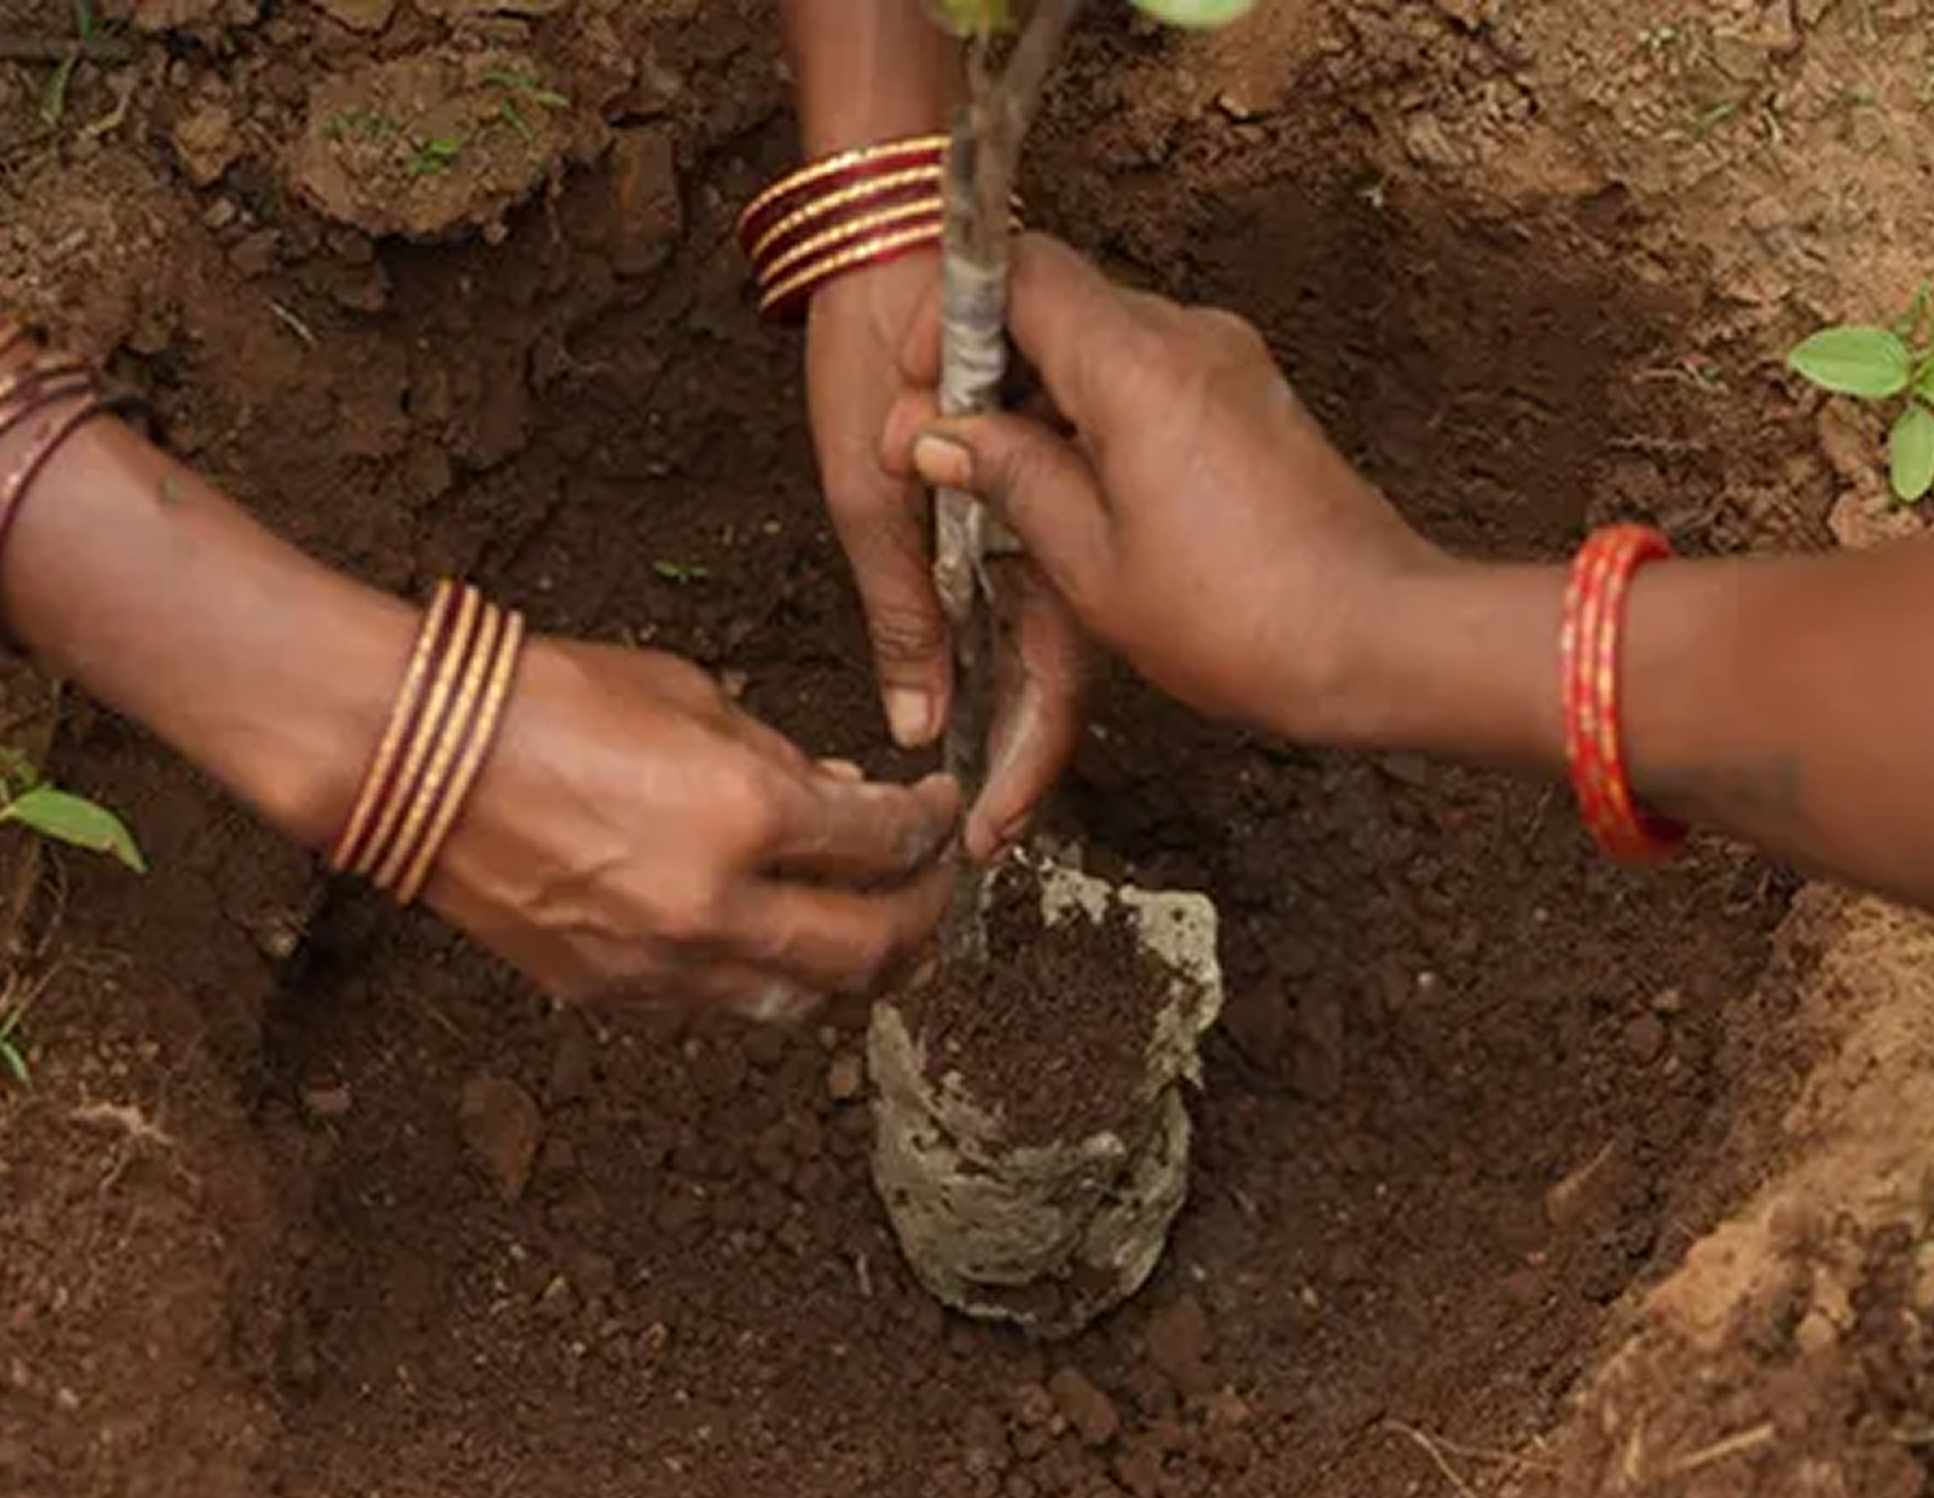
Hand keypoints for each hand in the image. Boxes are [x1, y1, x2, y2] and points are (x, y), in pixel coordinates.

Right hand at [421, 637, 962, 1018]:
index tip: (940, 809)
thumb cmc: (544, 699)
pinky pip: (721, 1005)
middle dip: (923, 918)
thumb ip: (781, 758)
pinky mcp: (611, 994)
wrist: (406, 754)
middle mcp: (716, 906)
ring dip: (856, 974)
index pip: (886, 843)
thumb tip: (849, 800)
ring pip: (803, 1001)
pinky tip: (782, 950)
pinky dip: (768, 982)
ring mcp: (662, 963)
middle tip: (937, 889)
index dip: (932, 827)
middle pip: (870, 947)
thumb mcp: (690, 697)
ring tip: (882, 942)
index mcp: (746, 813)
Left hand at [806, 260, 1089, 857]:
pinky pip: (1036, 561)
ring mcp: (1053, 496)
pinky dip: (1010, 616)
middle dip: (1027, 747)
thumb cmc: (876, 340)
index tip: (990, 840)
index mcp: (1039, 534)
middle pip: (1063, 659)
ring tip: (979, 777)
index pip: (1050, 682)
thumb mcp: (868, 486)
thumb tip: (919, 725)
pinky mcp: (1029, 468)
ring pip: (1052, 615)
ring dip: (1018, 691)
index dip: (1024, 766)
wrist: (897, 221)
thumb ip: (901, 603)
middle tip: (986, 830)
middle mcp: (1066, 523)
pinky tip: (976, 664)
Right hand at [880, 235, 1452, 746]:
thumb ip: (1009, 479)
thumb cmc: (1245, 619)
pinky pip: (1155, 380)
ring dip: (1046, 401)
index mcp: (1137, 363)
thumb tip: (942, 437)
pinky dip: (1103, 420)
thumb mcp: (1091, 564)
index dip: (950, 319)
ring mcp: (1231, 365)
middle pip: (1061, 305)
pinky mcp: (1255, 402)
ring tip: (1012, 493)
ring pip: (1106, 346)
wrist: (1380, 639)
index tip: (923, 395)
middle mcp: (1190, 338)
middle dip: (990, 371)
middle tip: (949, 459)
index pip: (1018, 268)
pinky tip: (1085, 500)